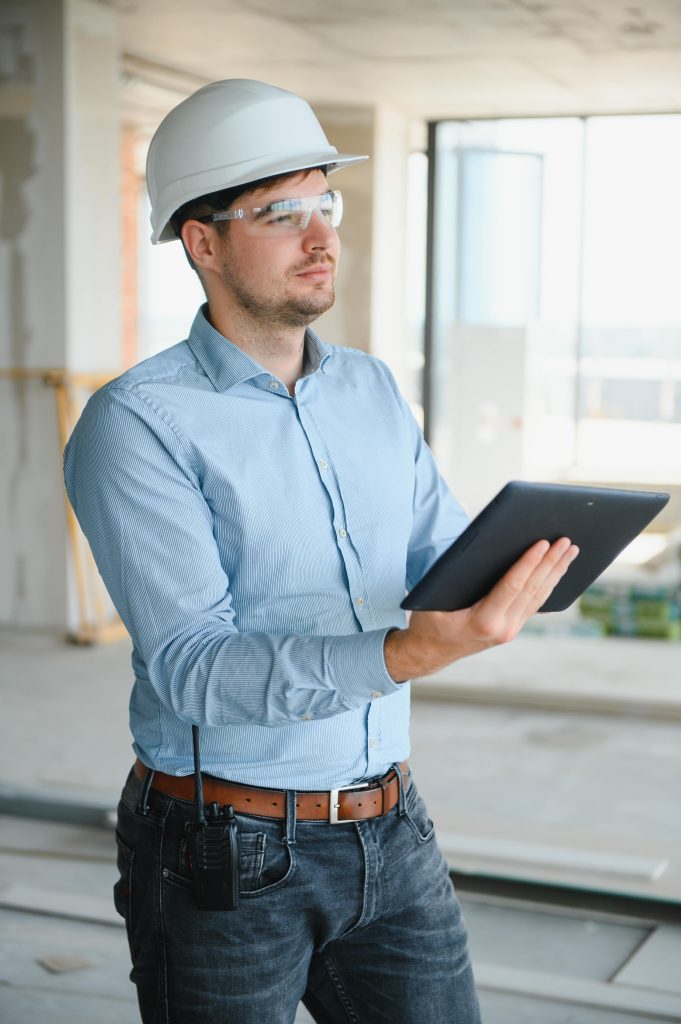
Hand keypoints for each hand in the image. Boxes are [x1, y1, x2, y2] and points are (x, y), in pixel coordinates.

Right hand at [384, 537, 578, 681]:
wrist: (428, 653)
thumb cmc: (428, 622)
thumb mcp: (433, 600)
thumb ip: (454, 580)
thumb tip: (480, 550)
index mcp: (483, 621)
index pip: (513, 586)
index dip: (529, 563)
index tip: (543, 543)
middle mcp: (502, 628)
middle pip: (532, 589)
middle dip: (551, 562)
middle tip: (566, 540)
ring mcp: (510, 630)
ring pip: (539, 596)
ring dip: (556, 571)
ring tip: (570, 551)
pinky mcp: (512, 628)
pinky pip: (535, 603)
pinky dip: (548, 584)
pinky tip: (558, 570)